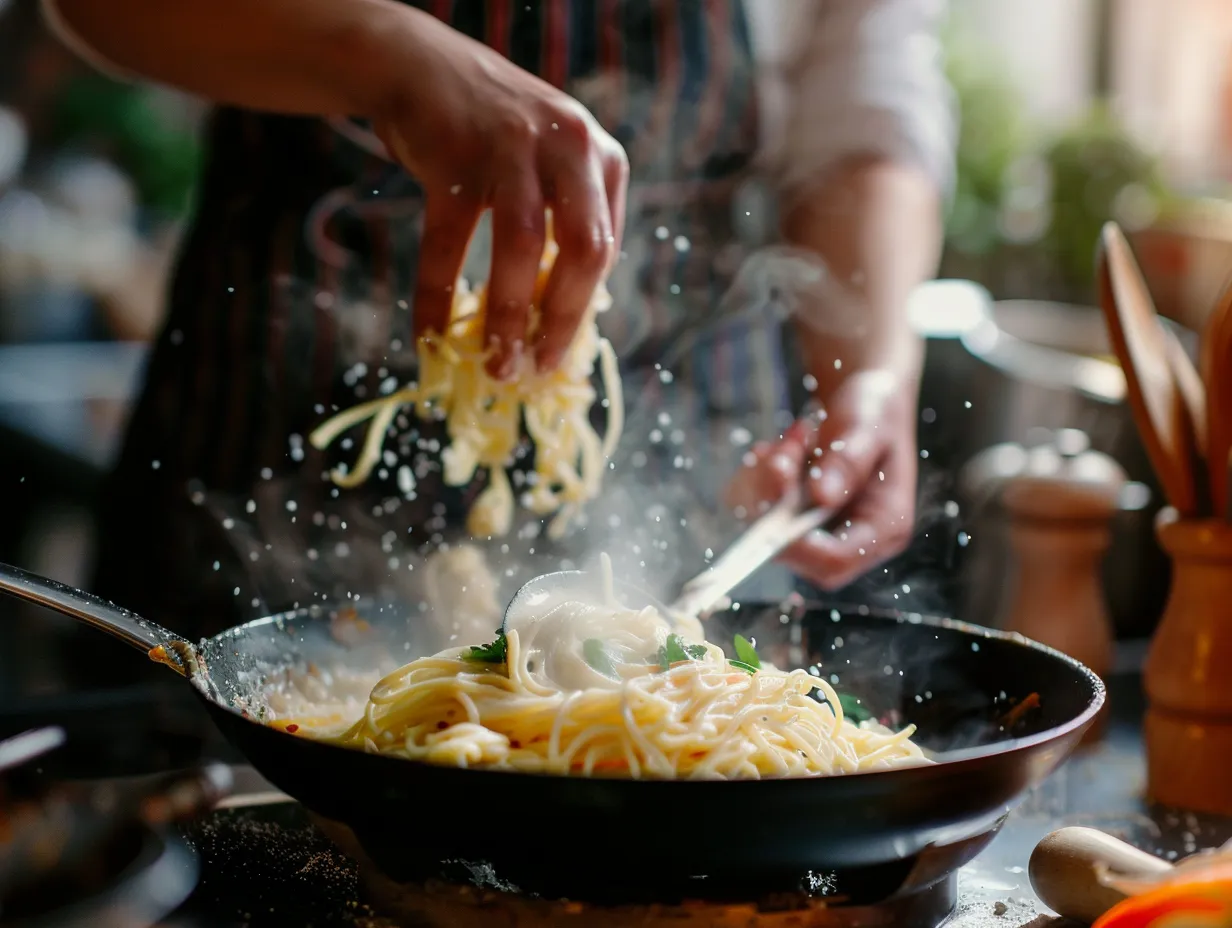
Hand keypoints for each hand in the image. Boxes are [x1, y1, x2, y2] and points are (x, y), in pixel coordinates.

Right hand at [371, 10, 628, 377]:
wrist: (422, 67)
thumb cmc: (491, 137)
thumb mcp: (549, 165)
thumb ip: (565, 225)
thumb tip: (560, 322)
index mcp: (600, 157)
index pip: (604, 248)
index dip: (579, 309)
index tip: (556, 351)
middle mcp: (568, 147)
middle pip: (584, 248)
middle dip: (562, 320)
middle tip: (538, 368)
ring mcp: (513, 147)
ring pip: (523, 246)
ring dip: (508, 316)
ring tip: (495, 364)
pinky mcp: (456, 156)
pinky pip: (448, 243)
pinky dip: (438, 295)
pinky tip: (429, 334)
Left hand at [723, 369, 917, 590]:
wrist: (862, 394)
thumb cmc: (876, 409)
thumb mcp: (869, 424)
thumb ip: (849, 460)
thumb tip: (822, 496)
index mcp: (885, 526)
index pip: (836, 560)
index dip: (798, 543)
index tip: (777, 498)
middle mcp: (851, 537)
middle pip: (795, 553)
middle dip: (774, 503)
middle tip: (780, 456)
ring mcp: (818, 528)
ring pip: (766, 530)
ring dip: (763, 484)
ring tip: (790, 442)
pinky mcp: (792, 515)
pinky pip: (754, 509)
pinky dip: (755, 478)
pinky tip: (777, 449)